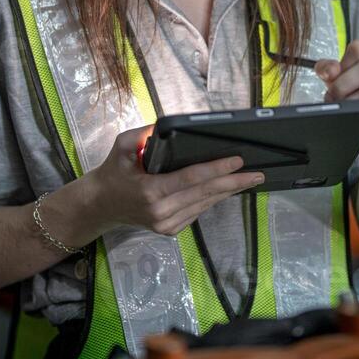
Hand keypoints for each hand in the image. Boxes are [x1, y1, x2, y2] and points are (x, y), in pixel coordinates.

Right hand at [86, 124, 265, 236]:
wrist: (100, 206)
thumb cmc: (113, 173)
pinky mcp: (171, 230)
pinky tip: (226, 189)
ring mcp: (167, 224)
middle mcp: (161, 212)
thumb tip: (167, 128)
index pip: (191, 178)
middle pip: (206, 193)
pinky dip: (213, 198)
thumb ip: (143, 135)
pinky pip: (198, 211)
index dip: (217, 169)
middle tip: (257, 173)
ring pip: (206, 204)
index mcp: (150, 192)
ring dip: (228, 191)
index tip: (237, 161)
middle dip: (234, 182)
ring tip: (249, 179)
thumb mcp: (122, 147)